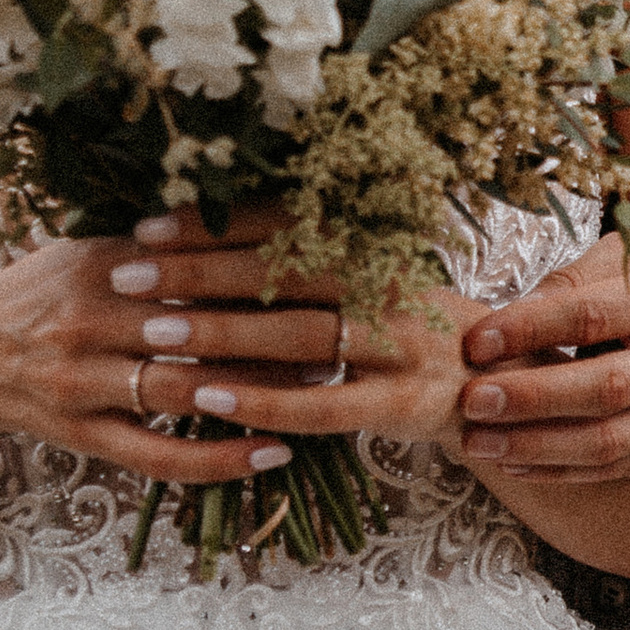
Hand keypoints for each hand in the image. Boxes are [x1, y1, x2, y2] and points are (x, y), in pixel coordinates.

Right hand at [0, 225, 324, 488]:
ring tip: (323, 391)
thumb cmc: (45, 292)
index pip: (194, 263)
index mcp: (102, 266)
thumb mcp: (90, 249)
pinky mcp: (86, 436)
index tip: (321, 269)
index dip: (260, 268)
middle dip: (275, 332)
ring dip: (261, 393)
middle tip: (342, 333)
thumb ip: (161, 240)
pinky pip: (161, 456)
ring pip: (188, 391)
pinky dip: (221, 459)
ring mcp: (87, 384)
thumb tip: (250, 213)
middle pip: (200, 327)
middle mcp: (93, 322)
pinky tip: (274, 456)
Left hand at [102, 208, 474, 456]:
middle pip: (281, 271)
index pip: (281, 224)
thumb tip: (214, 239)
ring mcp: (399, 345)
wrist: (503, 385)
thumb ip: (310, 264)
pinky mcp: (402, 403)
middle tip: (126, 272)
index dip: (215, 225)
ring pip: (296, 334)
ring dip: (221, 332)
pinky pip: (321, 404)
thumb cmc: (414, 331)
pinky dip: (263, 401)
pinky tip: (208, 401)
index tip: (146, 225)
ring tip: (153, 331)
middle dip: (198, 270)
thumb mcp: (373, 282)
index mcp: (374, 247)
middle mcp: (387, 286)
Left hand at [456, 236, 629, 481]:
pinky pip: (609, 469)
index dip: (532, 329)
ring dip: (533, 445)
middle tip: (471, 399)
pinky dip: (555, 471)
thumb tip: (512, 313)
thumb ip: (580, 278)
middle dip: (529, 397)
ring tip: (477, 440)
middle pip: (603, 387)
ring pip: (605, 441)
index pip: (597, 315)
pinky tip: (511, 461)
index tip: (479, 339)